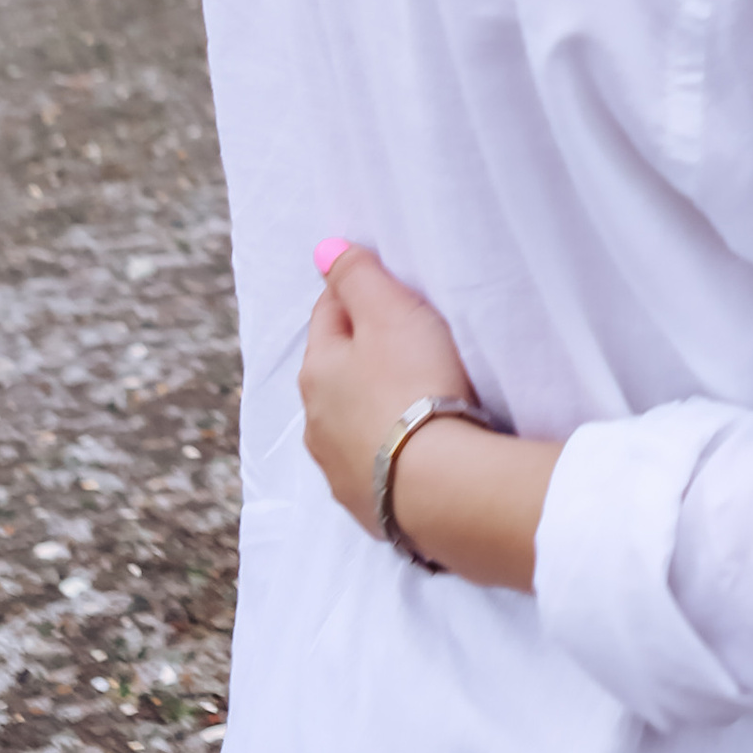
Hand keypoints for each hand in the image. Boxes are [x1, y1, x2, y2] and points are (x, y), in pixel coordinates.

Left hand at [300, 245, 475, 538]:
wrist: (437, 484)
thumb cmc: (415, 385)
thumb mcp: (389, 313)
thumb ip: (357, 277)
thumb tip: (324, 249)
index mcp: (316, 369)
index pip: (328, 315)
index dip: (355, 295)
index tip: (384, 288)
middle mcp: (314, 420)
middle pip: (335, 372)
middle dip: (361, 354)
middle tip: (403, 341)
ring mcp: (336, 467)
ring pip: (348, 421)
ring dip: (370, 406)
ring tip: (409, 400)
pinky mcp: (366, 503)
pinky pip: (371, 464)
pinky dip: (386, 449)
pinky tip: (412, 449)